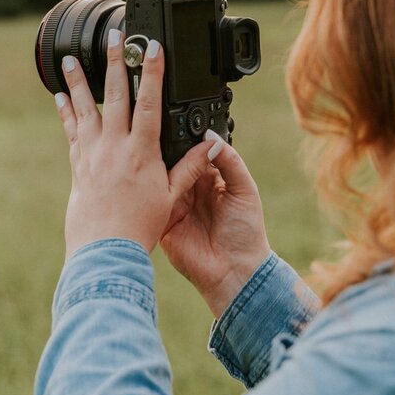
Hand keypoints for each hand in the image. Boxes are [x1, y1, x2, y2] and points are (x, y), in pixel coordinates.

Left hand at [55, 32, 218, 257]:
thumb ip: (189, 167)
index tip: (153, 47)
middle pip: (115, 95)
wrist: (104, 250)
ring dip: (78, 81)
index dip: (152, 72)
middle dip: (116, 62)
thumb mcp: (171, 196)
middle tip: (115, 37)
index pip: (149, 102)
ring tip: (69, 59)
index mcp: (142, 152)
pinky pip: (71, 130)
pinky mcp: (78, 163)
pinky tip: (60, 96)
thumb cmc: (139, 226)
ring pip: (85, 108)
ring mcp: (93, 153)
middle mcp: (115, 147)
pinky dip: (66, 111)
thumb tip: (211, 145)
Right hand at [160, 140, 271, 318]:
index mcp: (210, 180)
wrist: (235, 271)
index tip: (179, 123)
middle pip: (176, 162)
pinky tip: (148, 175)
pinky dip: (151, 189)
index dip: (189, 140)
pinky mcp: (163, 221)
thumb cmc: (245, 232)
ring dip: (158, 166)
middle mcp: (190, 189)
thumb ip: (230, 160)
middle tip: (161, 134)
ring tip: (153, 150)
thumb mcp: (244, 189)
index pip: (195, 152)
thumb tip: (210, 135)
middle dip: (169, 150)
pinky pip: (155, 200)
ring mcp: (175, 205)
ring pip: (162, 178)